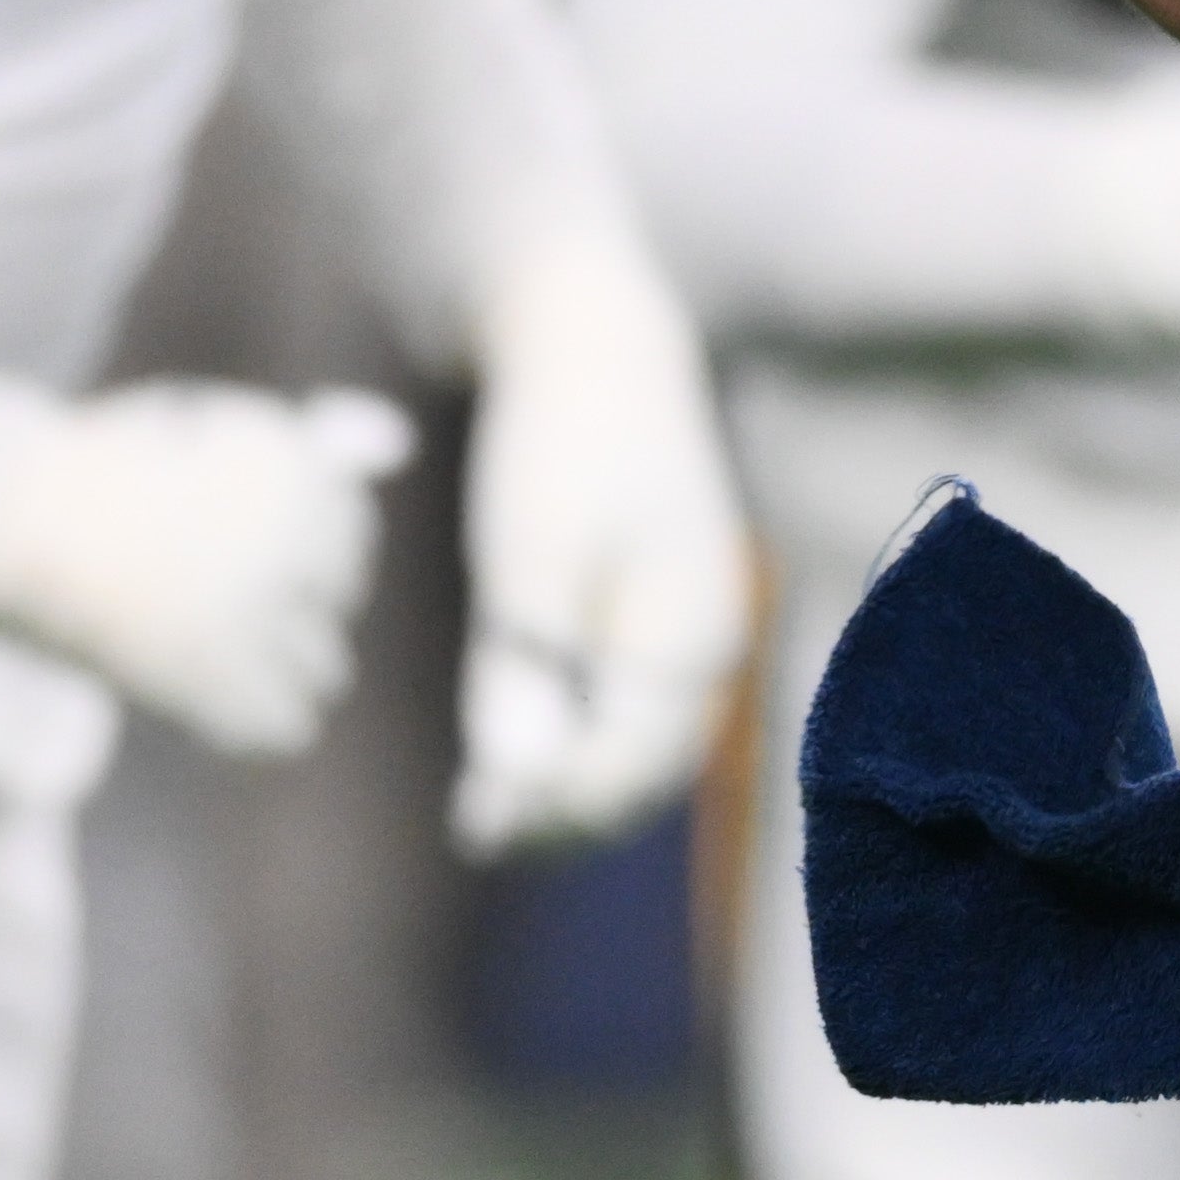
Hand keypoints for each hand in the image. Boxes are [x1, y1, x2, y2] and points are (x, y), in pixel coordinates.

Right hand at [0, 382, 409, 754]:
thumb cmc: (91, 464)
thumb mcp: (206, 428)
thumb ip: (308, 443)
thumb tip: (398, 439)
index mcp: (295, 460)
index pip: (349, 530)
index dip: (292, 549)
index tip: (224, 550)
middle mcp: (294, 526)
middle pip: (339, 598)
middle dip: (282, 606)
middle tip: (200, 604)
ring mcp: (256, 602)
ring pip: (324, 668)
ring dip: (269, 667)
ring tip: (198, 653)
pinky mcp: (212, 670)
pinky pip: (283, 725)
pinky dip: (248, 723)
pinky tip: (196, 700)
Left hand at [450, 230, 761, 856]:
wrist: (598, 347)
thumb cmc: (563, 439)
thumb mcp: (530, 549)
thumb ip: (521, 667)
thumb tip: (511, 778)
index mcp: (693, 637)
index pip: (630, 765)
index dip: (557, 807)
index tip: (479, 824)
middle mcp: (706, 651)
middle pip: (643, 775)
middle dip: (563, 817)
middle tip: (473, 833)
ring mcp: (687, 639)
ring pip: (634, 753)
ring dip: (564, 792)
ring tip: (480, 817)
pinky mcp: (654, 624)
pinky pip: (621, 712)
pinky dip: (570, 746)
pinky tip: (507, 762)